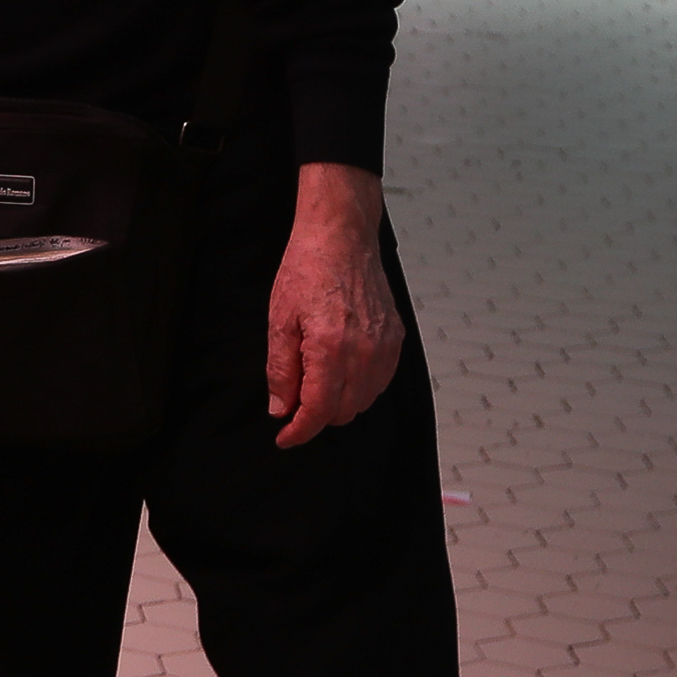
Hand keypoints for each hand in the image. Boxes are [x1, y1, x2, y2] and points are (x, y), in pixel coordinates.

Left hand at [263, 162, 403, 448]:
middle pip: (343, 412)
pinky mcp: (396, 339)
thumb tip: (281, 409)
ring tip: (314, 378)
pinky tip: (339, 370)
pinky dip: (359, 386)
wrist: (341, 238)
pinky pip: (379, 381)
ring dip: (338, 403)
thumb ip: (281, 370)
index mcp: (331, 349)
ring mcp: (385, 348)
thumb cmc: (305, 271)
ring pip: (364, 401)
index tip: (284, 438)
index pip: (319, 411)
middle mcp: (364, 354)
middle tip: (293, 398)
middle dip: (316, 415)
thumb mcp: (279, 320)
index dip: (300, 431)